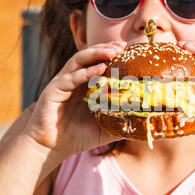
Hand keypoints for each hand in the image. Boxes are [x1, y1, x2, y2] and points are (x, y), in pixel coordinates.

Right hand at [25, 41, 126, 156]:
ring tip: (113, 52)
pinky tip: (100, 69)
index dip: (111, 54)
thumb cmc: (76, 137)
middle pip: (90, 56)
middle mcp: (73, 80)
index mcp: (84, 85)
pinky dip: (86, 72)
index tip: (128, 50)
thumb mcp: (104, 129)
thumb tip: (143, 123)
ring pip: (79, 60)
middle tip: (122, 46)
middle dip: (106, 48)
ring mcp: (63, 82)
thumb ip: (121, 123)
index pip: (98, 62)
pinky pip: (71, 77)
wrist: (51, 148)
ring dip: (96, 53)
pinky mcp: (54, 90)